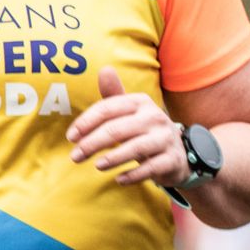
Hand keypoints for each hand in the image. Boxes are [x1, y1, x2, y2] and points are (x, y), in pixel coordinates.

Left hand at [69, 67, 189, 187]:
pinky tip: (119, 180)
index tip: (71, 137)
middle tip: (75, 157)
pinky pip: (150, 168)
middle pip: (117, 129)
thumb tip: (104, 70)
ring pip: (135, 148)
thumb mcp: (130, 112)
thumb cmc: (145, 131)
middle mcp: (155, 117)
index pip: (107, 108)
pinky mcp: (172, 159)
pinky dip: (133, 175)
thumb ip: (113, 96)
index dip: (86, 122)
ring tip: (97, 166)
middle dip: (92, 143)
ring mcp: (165, 138)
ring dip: (112, 158)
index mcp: (140, 102)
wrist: (178, 153)